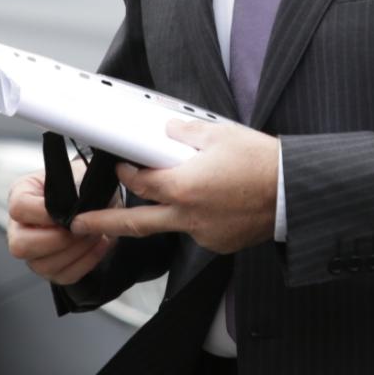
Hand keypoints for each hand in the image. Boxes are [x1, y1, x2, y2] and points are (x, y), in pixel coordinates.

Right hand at [6, 160, 115, 285]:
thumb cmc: (81, 183)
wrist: (98, 197)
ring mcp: (33, 252)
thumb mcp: (76, 173)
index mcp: (21, 195)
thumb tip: (76, 209)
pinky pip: (64, 276)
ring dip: (76, 251)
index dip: (42, 213)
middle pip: (21, 246)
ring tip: (95, 233)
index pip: (18, 209)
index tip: (67, 212)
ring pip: (44, 265)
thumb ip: (73, 186)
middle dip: (57, 240)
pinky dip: (87, 261)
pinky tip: (100, 244)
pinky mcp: (51, 269)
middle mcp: (20, 227)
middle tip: (81, 229)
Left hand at [70, 119, 278, 254]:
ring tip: (193, 192)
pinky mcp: (219, 244)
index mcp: (183, 187)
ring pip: (172, 224)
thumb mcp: (219, 134)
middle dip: (103, 223)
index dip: (127, 172)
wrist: (293, 193)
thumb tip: (167, 130)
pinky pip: (198, 230)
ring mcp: (203, 234)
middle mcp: (188, 216)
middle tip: (80, 224)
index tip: (122, 167)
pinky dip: (198, 217)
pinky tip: (216, 202)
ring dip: (168, 212)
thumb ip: (184, 133)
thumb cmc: (262, 162)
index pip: (139, 182)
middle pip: (136, 222)